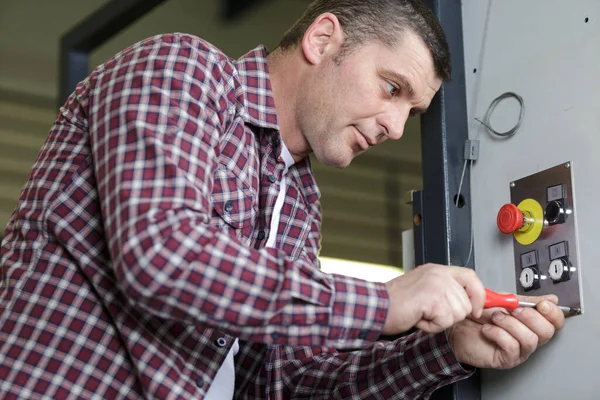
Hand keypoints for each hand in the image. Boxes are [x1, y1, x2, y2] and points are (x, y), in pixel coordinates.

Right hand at [383, 264, 484, 334]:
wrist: (376, 307)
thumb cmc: (395, 303)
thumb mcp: (424, 289)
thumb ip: (445, 291)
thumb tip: (469, 303)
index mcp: (436, 270)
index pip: (471, 276)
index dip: (478, 295)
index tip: (477, 309)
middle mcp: (438, 274)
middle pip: (466, 302)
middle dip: (451, 315)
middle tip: (428, 311)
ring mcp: (436, 284)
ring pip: (457, 313)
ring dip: (440, 321)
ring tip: (421, 313)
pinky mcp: (432, 298)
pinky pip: (445, 321)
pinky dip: (432, 326)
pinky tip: (418, 317)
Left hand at [447, 294, 564, 368]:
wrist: (457, 325)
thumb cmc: (478, 315)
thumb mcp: (502, 300)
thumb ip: (525, 300)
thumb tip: (551, 299)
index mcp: (531, 322)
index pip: (555, 322)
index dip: (553, 313)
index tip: (542, 304)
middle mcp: (528, 337)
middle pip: (547, 332)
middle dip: (530, 317)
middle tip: (513, 309)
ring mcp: (519, 350)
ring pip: (530, 339)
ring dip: (511, 324)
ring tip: (495, 318)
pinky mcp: (506, 359)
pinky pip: (512, 346)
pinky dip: (498, 334)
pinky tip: (487, 330)